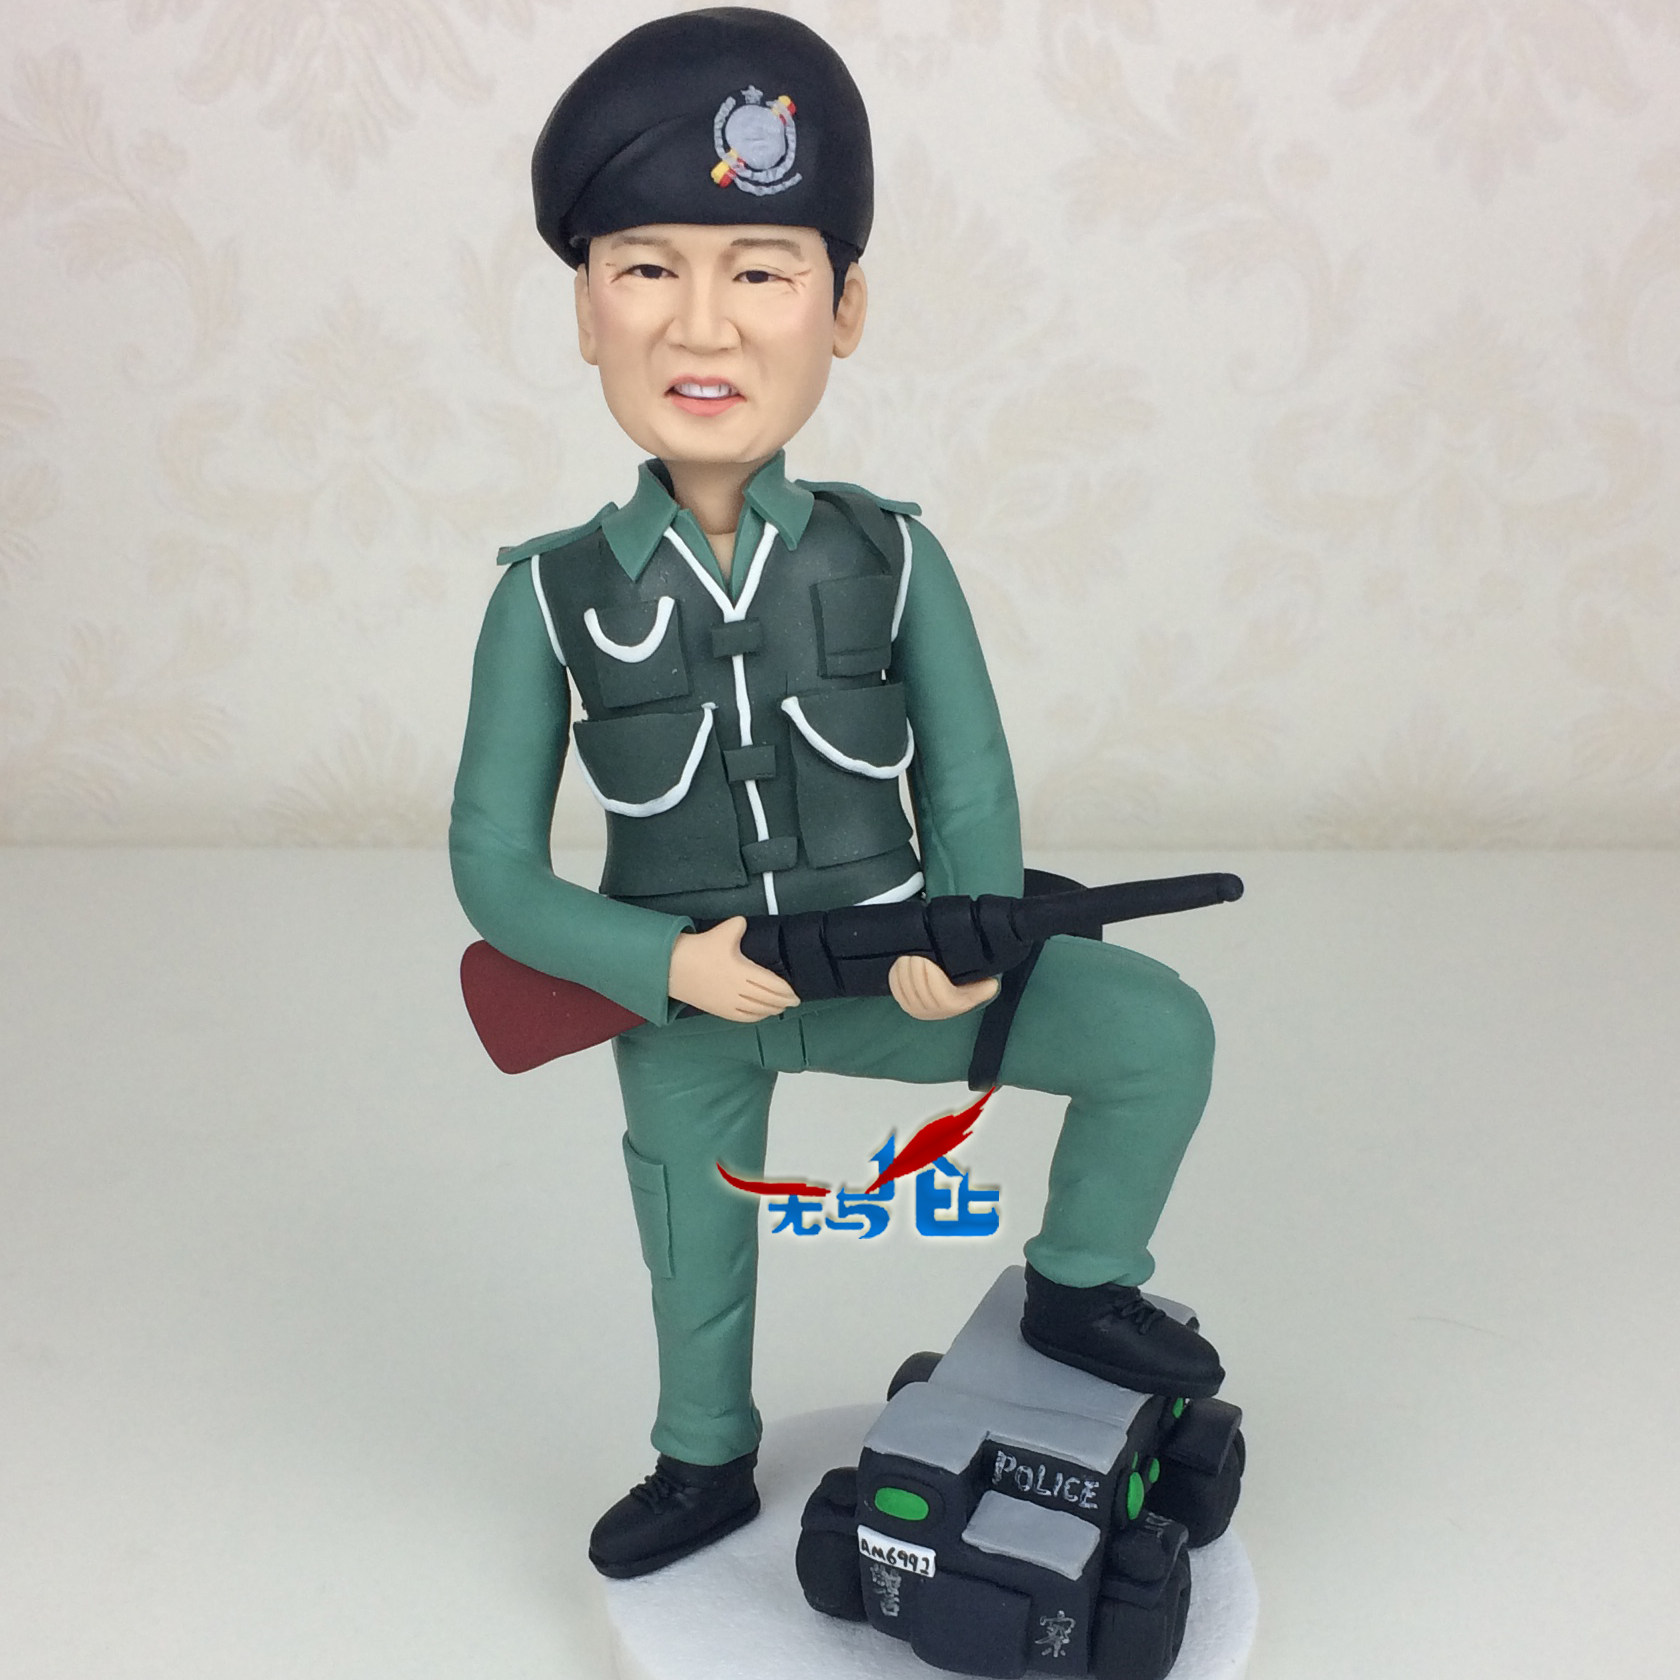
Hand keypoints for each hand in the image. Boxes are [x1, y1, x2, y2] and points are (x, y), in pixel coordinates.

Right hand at [669, 916, 800, 1021]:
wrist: (674, 967)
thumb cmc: (701, 949)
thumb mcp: (722, 932)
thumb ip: (739, 926)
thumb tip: (744, 923)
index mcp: (743, 971)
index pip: (772, 985)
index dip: (786, 991)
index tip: (795, 994)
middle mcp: (739, 990)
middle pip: (767, 1000)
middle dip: (783, 1002)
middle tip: (793, 1001)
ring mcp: (729, 1003)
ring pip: (757, 1010)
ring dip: (772, 1010)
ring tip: (781, 1007)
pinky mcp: (720, 1010)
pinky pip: (744, 1018)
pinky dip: (757, 1017)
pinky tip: (762, 1014)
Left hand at [888, 955, 999, 1021]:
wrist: (952, 998)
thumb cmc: (966, 986)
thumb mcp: (980, 986)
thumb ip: (985, 987)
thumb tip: (991, 984)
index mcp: (954, 1005)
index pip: (938, 993)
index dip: (930, 976)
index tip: (926, 960)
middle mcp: (935, 1011)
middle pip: (919, 988)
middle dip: (914, 969)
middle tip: (914, 954)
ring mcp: (918, 1010)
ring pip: (906, 989)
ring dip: (903, 971)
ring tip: (906, 956)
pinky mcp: (905, 1006)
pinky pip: (896, 991)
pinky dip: (895, 977)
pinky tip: (899, 965)